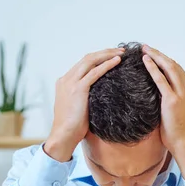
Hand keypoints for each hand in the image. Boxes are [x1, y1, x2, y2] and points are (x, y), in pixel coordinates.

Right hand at [44, 47, 123, 161]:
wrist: (63, 135)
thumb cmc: (72, 127)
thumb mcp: (78, 107)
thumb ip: (85, 98)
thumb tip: (100, 96)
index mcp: (64, 82)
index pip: (83, 64)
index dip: (98, 58)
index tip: (111, 57)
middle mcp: (66, 79)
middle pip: (87, 58)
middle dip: (105, 52)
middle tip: (120, 50)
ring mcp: (71, 82)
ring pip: (91, 61)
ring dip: (107, 54)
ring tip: (121, 53)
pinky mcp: (78, 89)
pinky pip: (95, 72)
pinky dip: (107, 65)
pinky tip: (117, 61)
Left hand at [142, 45, 184, 181]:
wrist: (184, 143)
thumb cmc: (179, 131)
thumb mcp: (181, 111)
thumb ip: (175, 99)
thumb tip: (162, 94)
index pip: (178, 70)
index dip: (165, 61)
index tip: (154, 55)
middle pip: (173, 64)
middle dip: (159, 54)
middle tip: (147, 47)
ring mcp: (182, 93)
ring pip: (168, 67)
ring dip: (156, 56)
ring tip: (144, 50)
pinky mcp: (172, 100)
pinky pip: (160, 79)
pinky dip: (152, 68)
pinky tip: (145, 61)